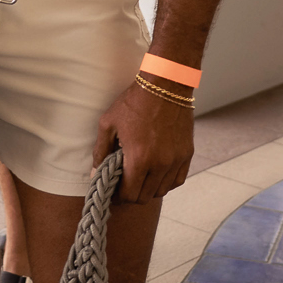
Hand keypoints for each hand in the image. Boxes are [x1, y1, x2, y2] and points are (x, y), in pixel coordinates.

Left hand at [93, 79, 194, 203]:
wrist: (165, 85)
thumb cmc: (134, 102)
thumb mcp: (109, 123)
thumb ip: (100, 151)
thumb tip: (95, 173)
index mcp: (139, 158)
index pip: (129, 195)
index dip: (118, 197)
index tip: (113, 192)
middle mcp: (160, 164)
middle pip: (145, 197)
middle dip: (131, 195)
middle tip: (123, 185)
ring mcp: (175, 160)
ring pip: (162, 190)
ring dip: (148, 189)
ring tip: (139, 177)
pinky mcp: (187, 154)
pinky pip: (177, 180)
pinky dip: (166, 182)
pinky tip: (156, 173)